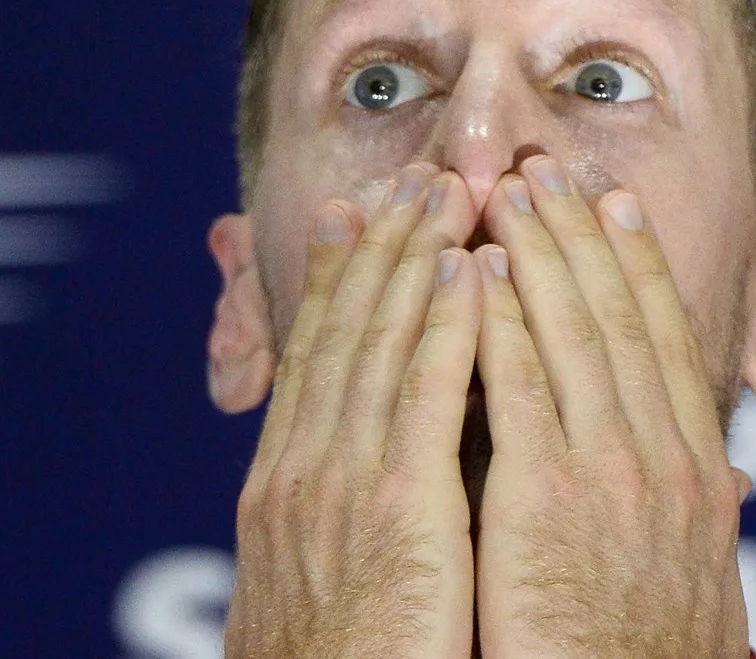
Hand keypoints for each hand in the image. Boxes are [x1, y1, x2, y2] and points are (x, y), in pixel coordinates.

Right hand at [225, 164, 479, 658]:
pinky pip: (423, 399)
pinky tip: (467, 271)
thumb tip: (377, 481)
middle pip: (344, 330)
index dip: (340, 277)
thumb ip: (355, 515)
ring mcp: (344, 486)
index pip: (318, 355)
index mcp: (288, 484)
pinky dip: (443, 327)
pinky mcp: (397, 514)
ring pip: (380, 343)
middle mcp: (306, 468)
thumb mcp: (322, 582)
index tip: (360, 213)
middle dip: (379, 245)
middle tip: (410, 173)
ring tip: (443, 189)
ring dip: (414, 258)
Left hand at [472, 157, 750, 657]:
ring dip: (537, 254)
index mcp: (699, 475)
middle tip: (550, 169)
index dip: (640, 264)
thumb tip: (713, 479)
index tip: (616, 207)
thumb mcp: (694, 579)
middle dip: (582, 234)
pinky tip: (472, 276)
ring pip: (574, 335)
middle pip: (622, 318)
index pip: (667, 343)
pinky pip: (519, 391)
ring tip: (504, 193)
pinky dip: (499, 323)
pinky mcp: (546, 505)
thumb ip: (689, 514)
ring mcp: (610, 478)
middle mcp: (664, 461)